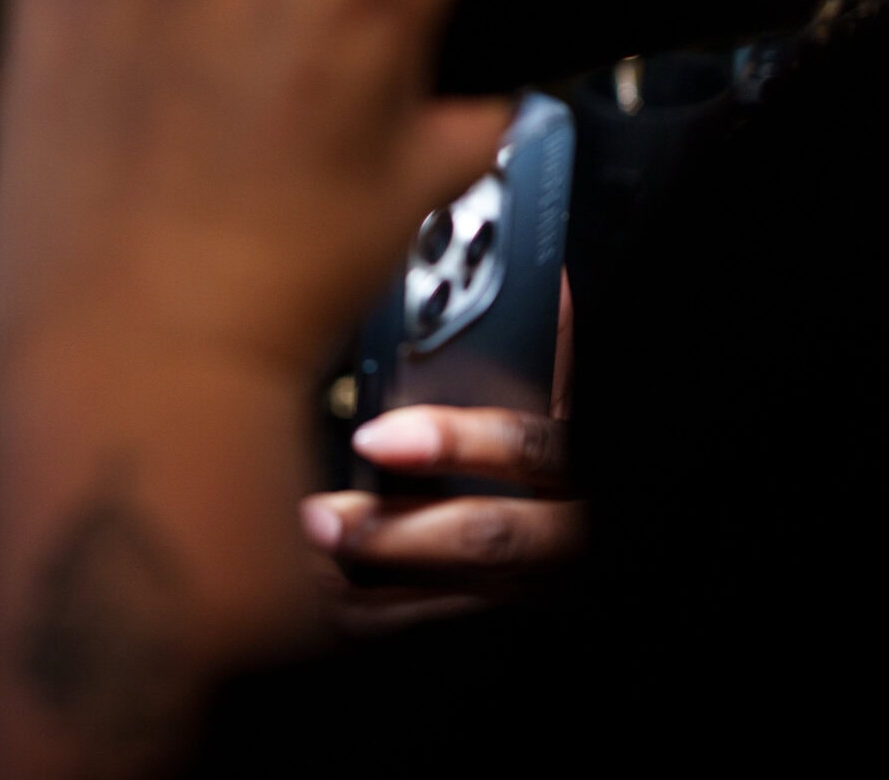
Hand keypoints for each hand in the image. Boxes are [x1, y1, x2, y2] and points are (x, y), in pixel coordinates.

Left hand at [300, 271, 582, 636]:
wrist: (585, 517)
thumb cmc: (566, 442)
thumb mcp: (568, 389)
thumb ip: (553, 341)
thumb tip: (539, 272)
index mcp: (576, 460)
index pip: (527, 449)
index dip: (456, 443)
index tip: (379, 437)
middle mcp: (563, 529)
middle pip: (487, 537)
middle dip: (398, 530)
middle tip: (319, 517)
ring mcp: (530, 577)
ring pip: (454, 589)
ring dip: (373, 575)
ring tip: (304, 551)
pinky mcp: (494, 602)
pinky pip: (428, 617)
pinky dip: (372, 607)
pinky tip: (318, 591)